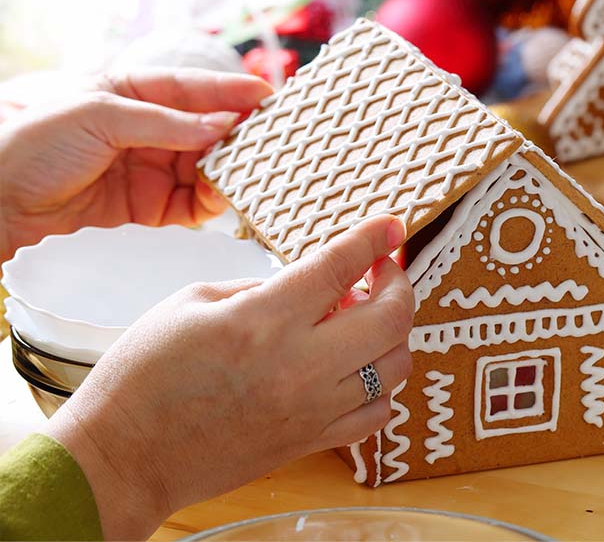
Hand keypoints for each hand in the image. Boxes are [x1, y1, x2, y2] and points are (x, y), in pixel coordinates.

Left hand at [0, 69, 271, 260]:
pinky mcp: (147, 206)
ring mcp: (149, 167)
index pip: (192, 87)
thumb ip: (164, 123)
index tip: (269, 95)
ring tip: (247, 178)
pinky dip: (209, 204)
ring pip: (205, 168)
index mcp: (131, 91)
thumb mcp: (99, 116)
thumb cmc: (34, 143)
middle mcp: (146, 128)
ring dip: (228, 173)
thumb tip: (221, 126)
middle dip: (239, 137)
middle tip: (270, 144)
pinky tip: (220, 202)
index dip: (232, 90)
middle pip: (207, 130)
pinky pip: (190, 204)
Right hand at [44, 215, 413, 539]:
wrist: (124, 458)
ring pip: (396, 367)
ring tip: (366, 319)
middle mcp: (298, 366)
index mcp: (262, 321)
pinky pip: (378, 414)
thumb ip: (259, 286)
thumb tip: (311, 282)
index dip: (373, 239)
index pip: (339, 267)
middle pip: (391, 319)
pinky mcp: (311, 442)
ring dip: (394, 333)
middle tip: (382, 271)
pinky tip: (358, 367)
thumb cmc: (144, 378)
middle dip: (399, 284)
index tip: (391, 225)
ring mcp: (311, 410)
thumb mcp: (191, 303)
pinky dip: (382, 385)